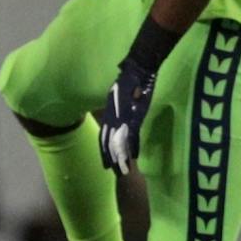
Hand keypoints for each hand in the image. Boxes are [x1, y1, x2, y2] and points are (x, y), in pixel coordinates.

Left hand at [97, 55, 158, 173]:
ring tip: (122, 169)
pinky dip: (134, 147)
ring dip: (121, 157)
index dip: (104, 149)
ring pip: (120, 142)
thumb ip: (118, 105)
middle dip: (110, 157)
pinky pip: (133, 136)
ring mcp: (124, 118)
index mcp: (110, 113)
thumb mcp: (118, 94)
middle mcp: (113, 118)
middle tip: (111, 170)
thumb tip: (119, 113)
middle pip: (109, 142)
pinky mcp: (135, 116)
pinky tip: (135, 157)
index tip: (105, 161)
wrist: (137, 70)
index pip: (104, 135)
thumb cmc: (129, 79)